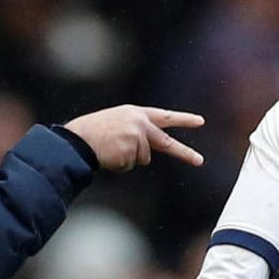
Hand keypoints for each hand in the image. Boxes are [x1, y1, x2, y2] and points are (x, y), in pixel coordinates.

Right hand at [64, 105, 204, 171]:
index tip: (200, 121)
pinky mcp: (130, 153)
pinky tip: (109, 155)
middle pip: (166, 143)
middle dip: (184, 153)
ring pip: (143, 159)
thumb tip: (149, 149)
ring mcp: (136, 139)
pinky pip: (131, 165)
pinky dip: (121, 165)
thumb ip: (136, 129)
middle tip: (199, 161)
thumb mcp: (118, 121)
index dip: (183, 119)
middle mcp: (140, 124)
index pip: (165, 116)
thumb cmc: (93, 131)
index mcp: (136, 113)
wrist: (78, 139)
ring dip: (129, 159)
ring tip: (112, 149)